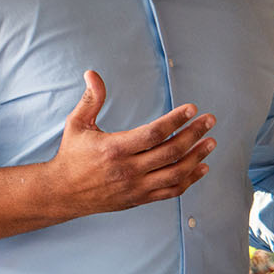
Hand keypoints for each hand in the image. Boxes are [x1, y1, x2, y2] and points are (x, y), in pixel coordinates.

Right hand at [50, 71, 216, 215]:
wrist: (62, 193)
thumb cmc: (71, 155)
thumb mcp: (76, 124)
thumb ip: (90, 100)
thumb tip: (92, 74)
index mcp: (114, 149)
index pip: (154, 133)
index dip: (176, 120)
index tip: (192, 109)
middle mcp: (128, 170)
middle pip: (171, 152)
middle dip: (194, 134)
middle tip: (209, 121)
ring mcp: (135, 187)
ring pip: (176, 173)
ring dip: (197, 157)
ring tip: (210, 142)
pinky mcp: (139, 199)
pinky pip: (171, 192)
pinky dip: (190, 180)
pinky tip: (201, 167)